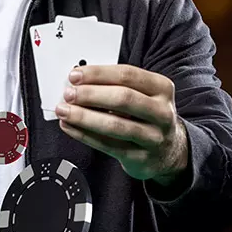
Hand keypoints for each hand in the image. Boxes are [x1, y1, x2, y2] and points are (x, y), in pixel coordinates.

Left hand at [55, 65, 187, 183]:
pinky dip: (84, 135)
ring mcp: (153, 137)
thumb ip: (114, 87)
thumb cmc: (146, 117)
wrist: (167, 152)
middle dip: (90, 95)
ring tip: (64, 111)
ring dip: (83, 117)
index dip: (98, 74)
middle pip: (123, 98)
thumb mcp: (142, 96)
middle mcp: (162, 112)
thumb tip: (78, 83)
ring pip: (115, 125)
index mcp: (161, 88)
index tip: (75, 75)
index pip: (127, 75)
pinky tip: (70, 127)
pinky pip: (107, 145)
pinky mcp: (140, 157)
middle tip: (68, 94)